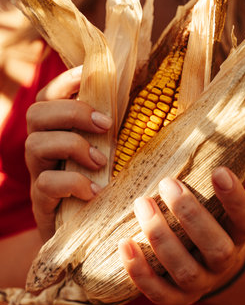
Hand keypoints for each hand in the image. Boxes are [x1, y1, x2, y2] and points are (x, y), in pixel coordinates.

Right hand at [25, 66, 111, 240]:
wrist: (91, 230)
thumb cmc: (106, 182)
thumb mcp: (110, 151)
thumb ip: (114, 129)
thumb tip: (148, 99)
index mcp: (57, 130)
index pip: (48, 96)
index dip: (64, 81)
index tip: (88, 73)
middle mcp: (42, 147)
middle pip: (36, 113)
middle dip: (72, 113)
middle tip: (106, 125)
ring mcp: (38, 173)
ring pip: (35, 144)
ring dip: (73, 146)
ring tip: (101, 161)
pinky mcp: (41, 201)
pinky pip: (46, 183)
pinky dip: (74, 182)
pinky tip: (95, 191)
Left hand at [118, 167, 244, 304]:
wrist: (206, 266)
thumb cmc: (203, 223)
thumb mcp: (211, 205)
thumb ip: (200, 183)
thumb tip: (179, 138)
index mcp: (237, 235)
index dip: (235, 198)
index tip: (219, 170)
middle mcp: (223, 262)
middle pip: (215, 246)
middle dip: (190, 214)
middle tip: (168, 183)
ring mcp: (201, 284)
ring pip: (184, 270)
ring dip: (160, 236)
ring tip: (142, 204)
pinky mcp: (177, 299)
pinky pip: (159, 292)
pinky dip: (140, 271)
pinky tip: (124, 243)